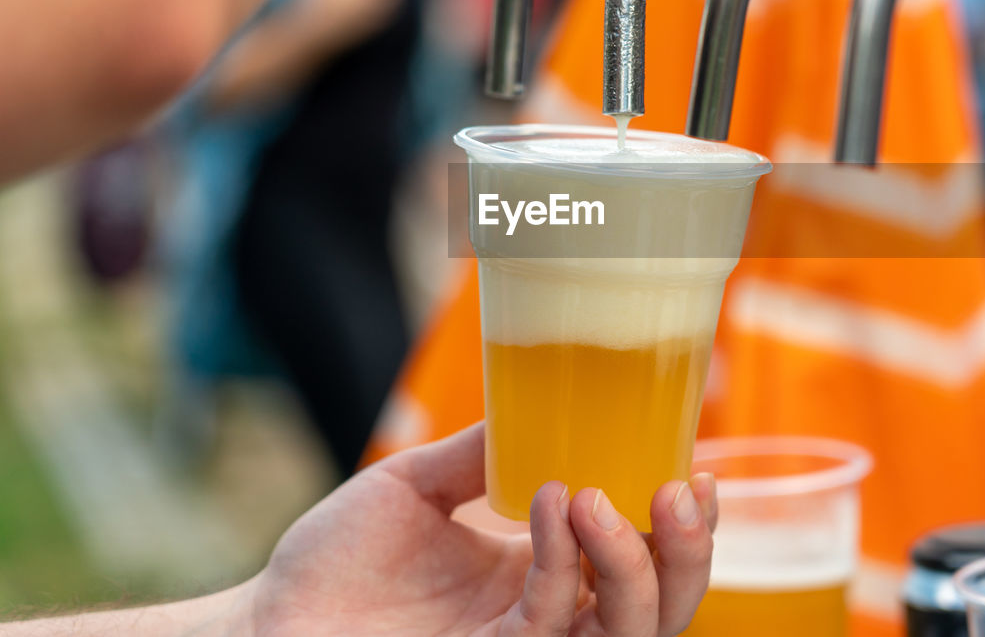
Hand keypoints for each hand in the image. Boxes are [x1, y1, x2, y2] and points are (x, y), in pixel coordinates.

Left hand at [243, 423, 717, 635]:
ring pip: (626, 631)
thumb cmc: (334, 562)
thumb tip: (537, 393)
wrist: (267, 621)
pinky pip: (551, 623)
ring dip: (633, 561)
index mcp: (545, 575)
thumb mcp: (416, 487)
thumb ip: (480, 452)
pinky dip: (559, 562)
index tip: (696, 464)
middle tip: (680, 486)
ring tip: (596, 492)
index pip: (642, 562)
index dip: (684, 528)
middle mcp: (548, 618)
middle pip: (659, 608)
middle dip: (687, 555)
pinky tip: (548, 504)